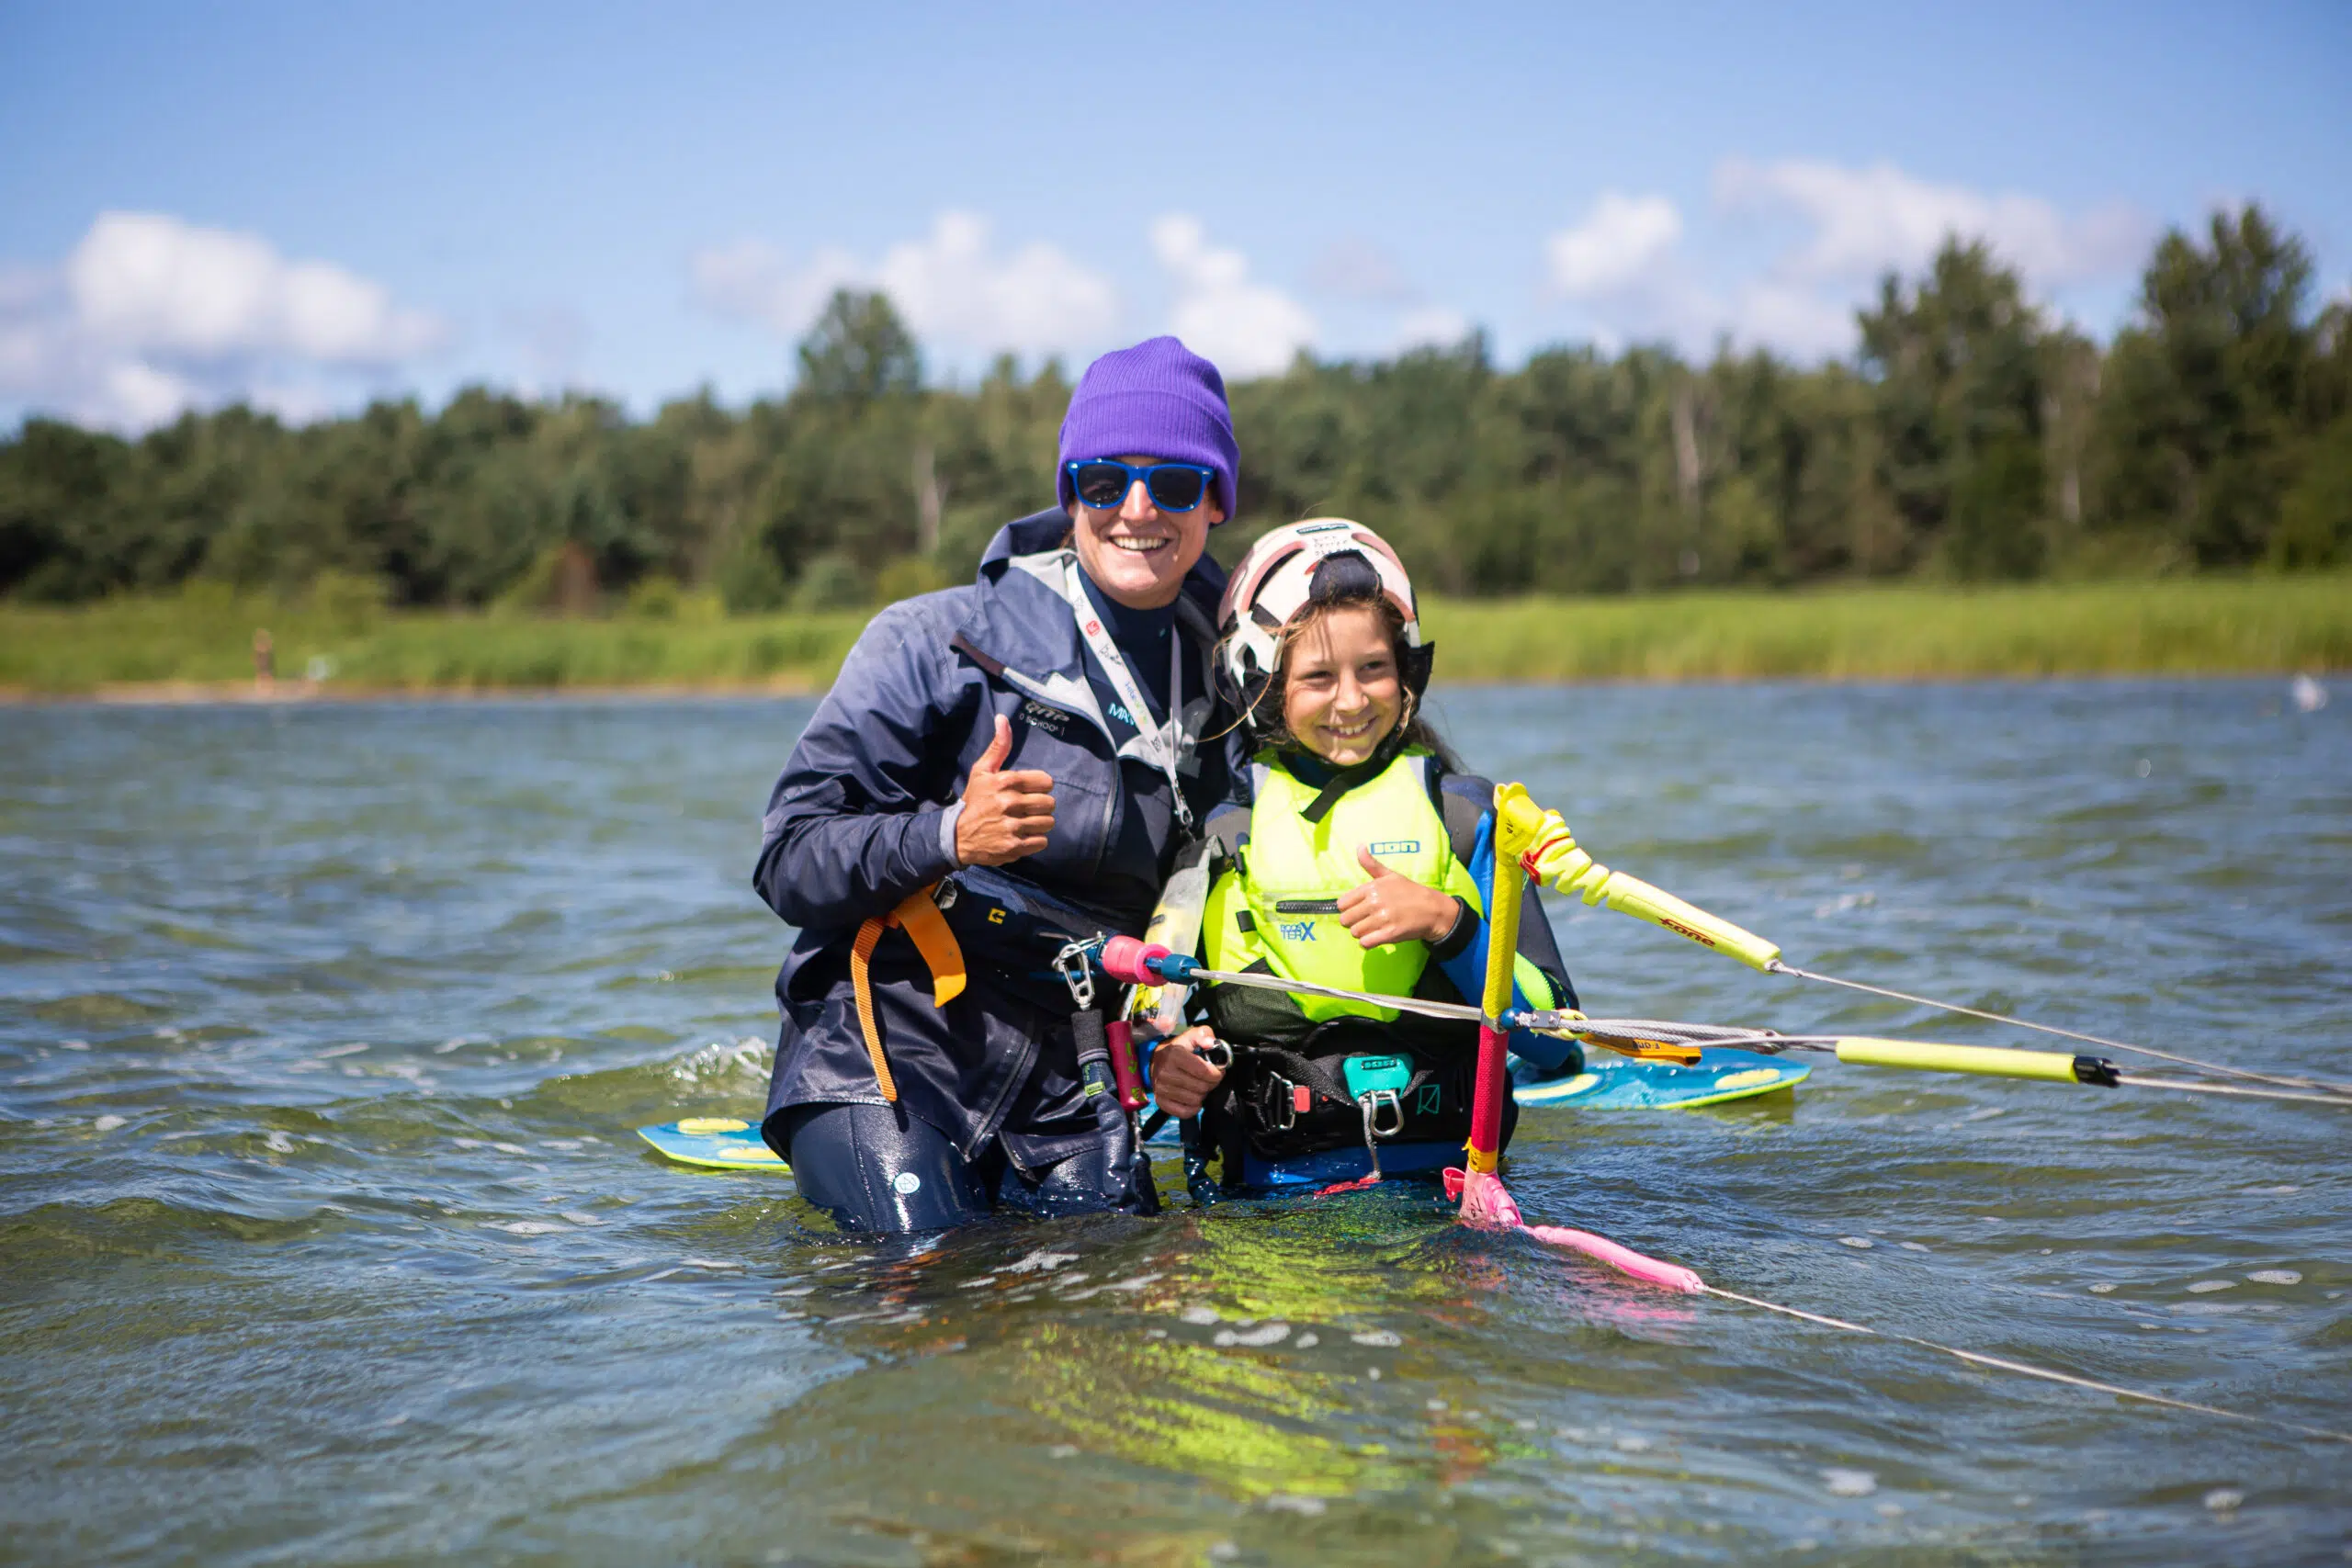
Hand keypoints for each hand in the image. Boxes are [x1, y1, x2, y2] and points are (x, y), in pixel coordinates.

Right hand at [954, 714, 1055, 865]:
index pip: (1046, 782)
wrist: (957, 836)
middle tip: (1027, 809)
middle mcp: (1009, 803)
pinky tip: (1022, 835)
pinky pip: (1042, 841)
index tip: (1029, 792)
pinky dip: (1035, 840)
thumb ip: (998, 746)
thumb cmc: (975, 800)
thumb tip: (1002, 718)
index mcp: (1005, 782)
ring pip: (1048, 823)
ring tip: (1024, 822)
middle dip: (1041, 806)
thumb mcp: (982, 770)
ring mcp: (1012, 826)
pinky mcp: (1014, 846)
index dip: (1040, 787)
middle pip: (1049, 803)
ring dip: (1039, 823)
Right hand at [1149, 1025, 1225, 1117]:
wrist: (1155, 1060)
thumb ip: (1204, 1035)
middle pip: (1202, 1087)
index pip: (1204, 1071)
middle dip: (1211, 1083)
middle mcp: (1166, 1072)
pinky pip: (1184, 1112)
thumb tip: (1210, 1043)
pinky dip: (1193, 1107)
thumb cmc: (1178, 1048)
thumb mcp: (1191, 1036)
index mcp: (1174, 1054)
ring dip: (1202, 1094)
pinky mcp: (1160, 1101)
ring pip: (1195, 1100)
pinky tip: (1193, 1097)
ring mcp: (1162, 1088)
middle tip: (1209, 1078)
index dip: (1217, 1073)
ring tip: (1199, 1085)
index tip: (1217, 1071)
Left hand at [1336, 844, 1462, 947]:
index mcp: (1372, 888)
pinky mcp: (1390, 934)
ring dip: (1362, 933)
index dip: (1348, 908)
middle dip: (1354, 922)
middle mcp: (1375, 902)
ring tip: (1373, 929)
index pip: (1342, 903)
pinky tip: (1376, 937)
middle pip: (1345, 920)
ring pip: (1355, 932)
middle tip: (1366, 921)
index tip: (1359, 909)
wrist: (1433, 910)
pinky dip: (1368, 943)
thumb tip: (1359, 846)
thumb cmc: (1410, 892)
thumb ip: (1371, 864)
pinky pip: (1365, 943)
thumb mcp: (1390, 875)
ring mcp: (1382, 919)